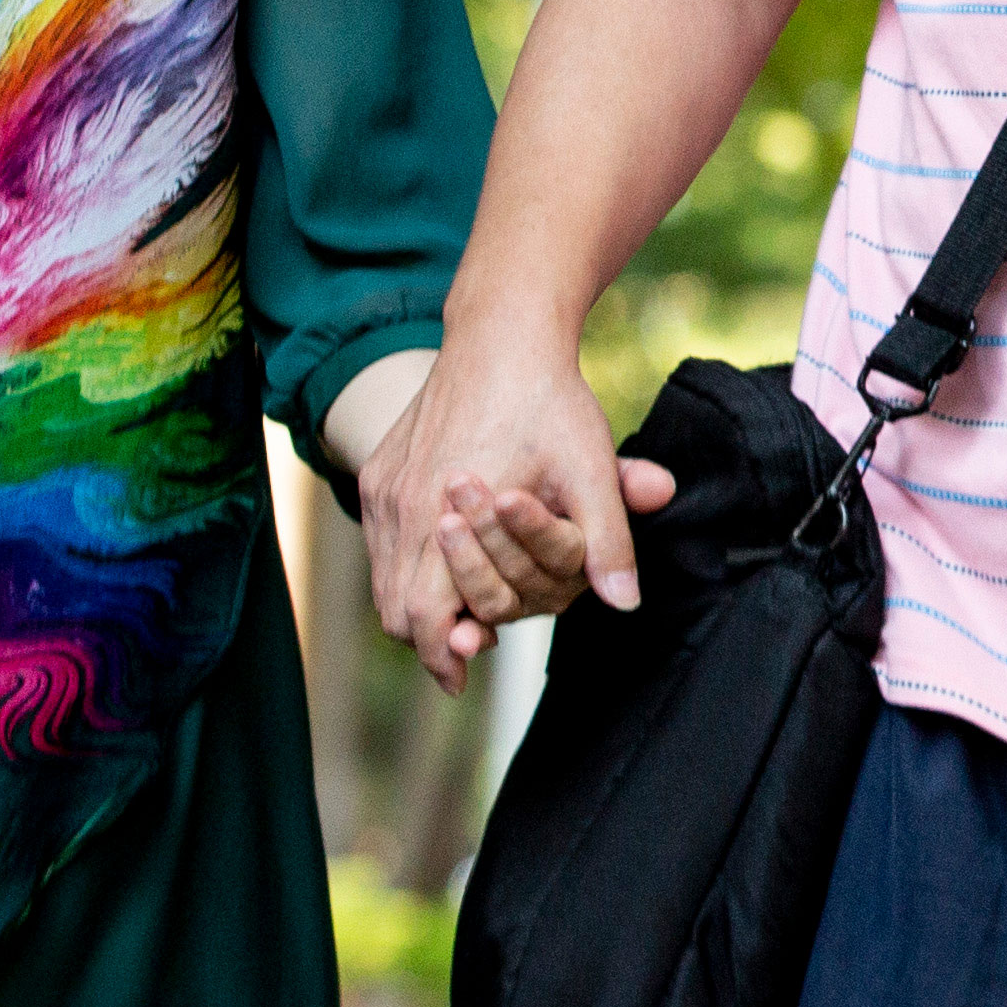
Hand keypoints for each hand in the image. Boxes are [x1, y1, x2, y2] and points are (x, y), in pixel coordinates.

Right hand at [355, 326, 672, 693]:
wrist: (502, 332)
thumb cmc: (549, 401)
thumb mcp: (591, 468)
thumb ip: (608, 539)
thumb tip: (627, 604)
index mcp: (445, 512)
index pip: (424, 619)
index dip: (443, 656)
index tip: (464, 675)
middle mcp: (401, 506)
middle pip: (394, 610)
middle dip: (431, 636)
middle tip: (468, 649)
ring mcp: (383, 488)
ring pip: (382, 579)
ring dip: (416, 603)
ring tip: (458, 616)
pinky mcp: (378, 470)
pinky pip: (380, 542)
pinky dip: (404, 566)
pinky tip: (444, 563)